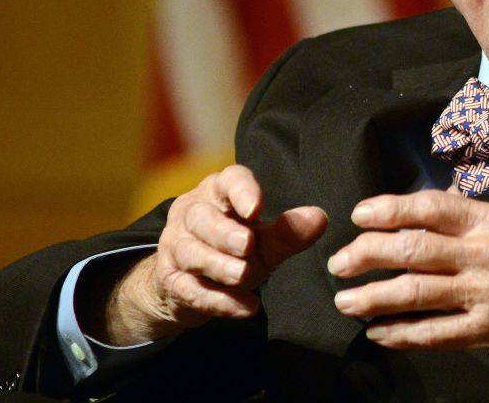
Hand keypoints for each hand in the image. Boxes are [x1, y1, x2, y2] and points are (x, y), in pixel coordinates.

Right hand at [99, 165, 327, 344]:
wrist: (195, 287)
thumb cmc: (237, 250)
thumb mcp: (266, 242)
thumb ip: (288, 232)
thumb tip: (319, 218)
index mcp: (219, 193)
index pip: (228, 181)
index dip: (242, 191)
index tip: (257, 208)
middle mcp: (192, 213)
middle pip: (201, 217)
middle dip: (224, 232)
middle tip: (247, 245)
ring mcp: (176, 246)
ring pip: (190, 252)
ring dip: (219, 266)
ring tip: (244, 276)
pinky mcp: (170, 280)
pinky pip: (190, 290)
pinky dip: (218, 301)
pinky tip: (245, 307)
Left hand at [326, 190, 488, 370]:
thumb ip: (470, 221)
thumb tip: (419, 214)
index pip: (429, 207)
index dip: (387, 209)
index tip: (359, 215)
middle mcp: (486, 254)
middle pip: (410, 249)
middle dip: (364, 255)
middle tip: (339, 263)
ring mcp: (485, 295)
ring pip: (413, 292)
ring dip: (371, 297)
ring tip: (346, 301)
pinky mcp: (487, 331)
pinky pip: (432, 334)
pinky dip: (399, 334)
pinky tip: (379, 333)